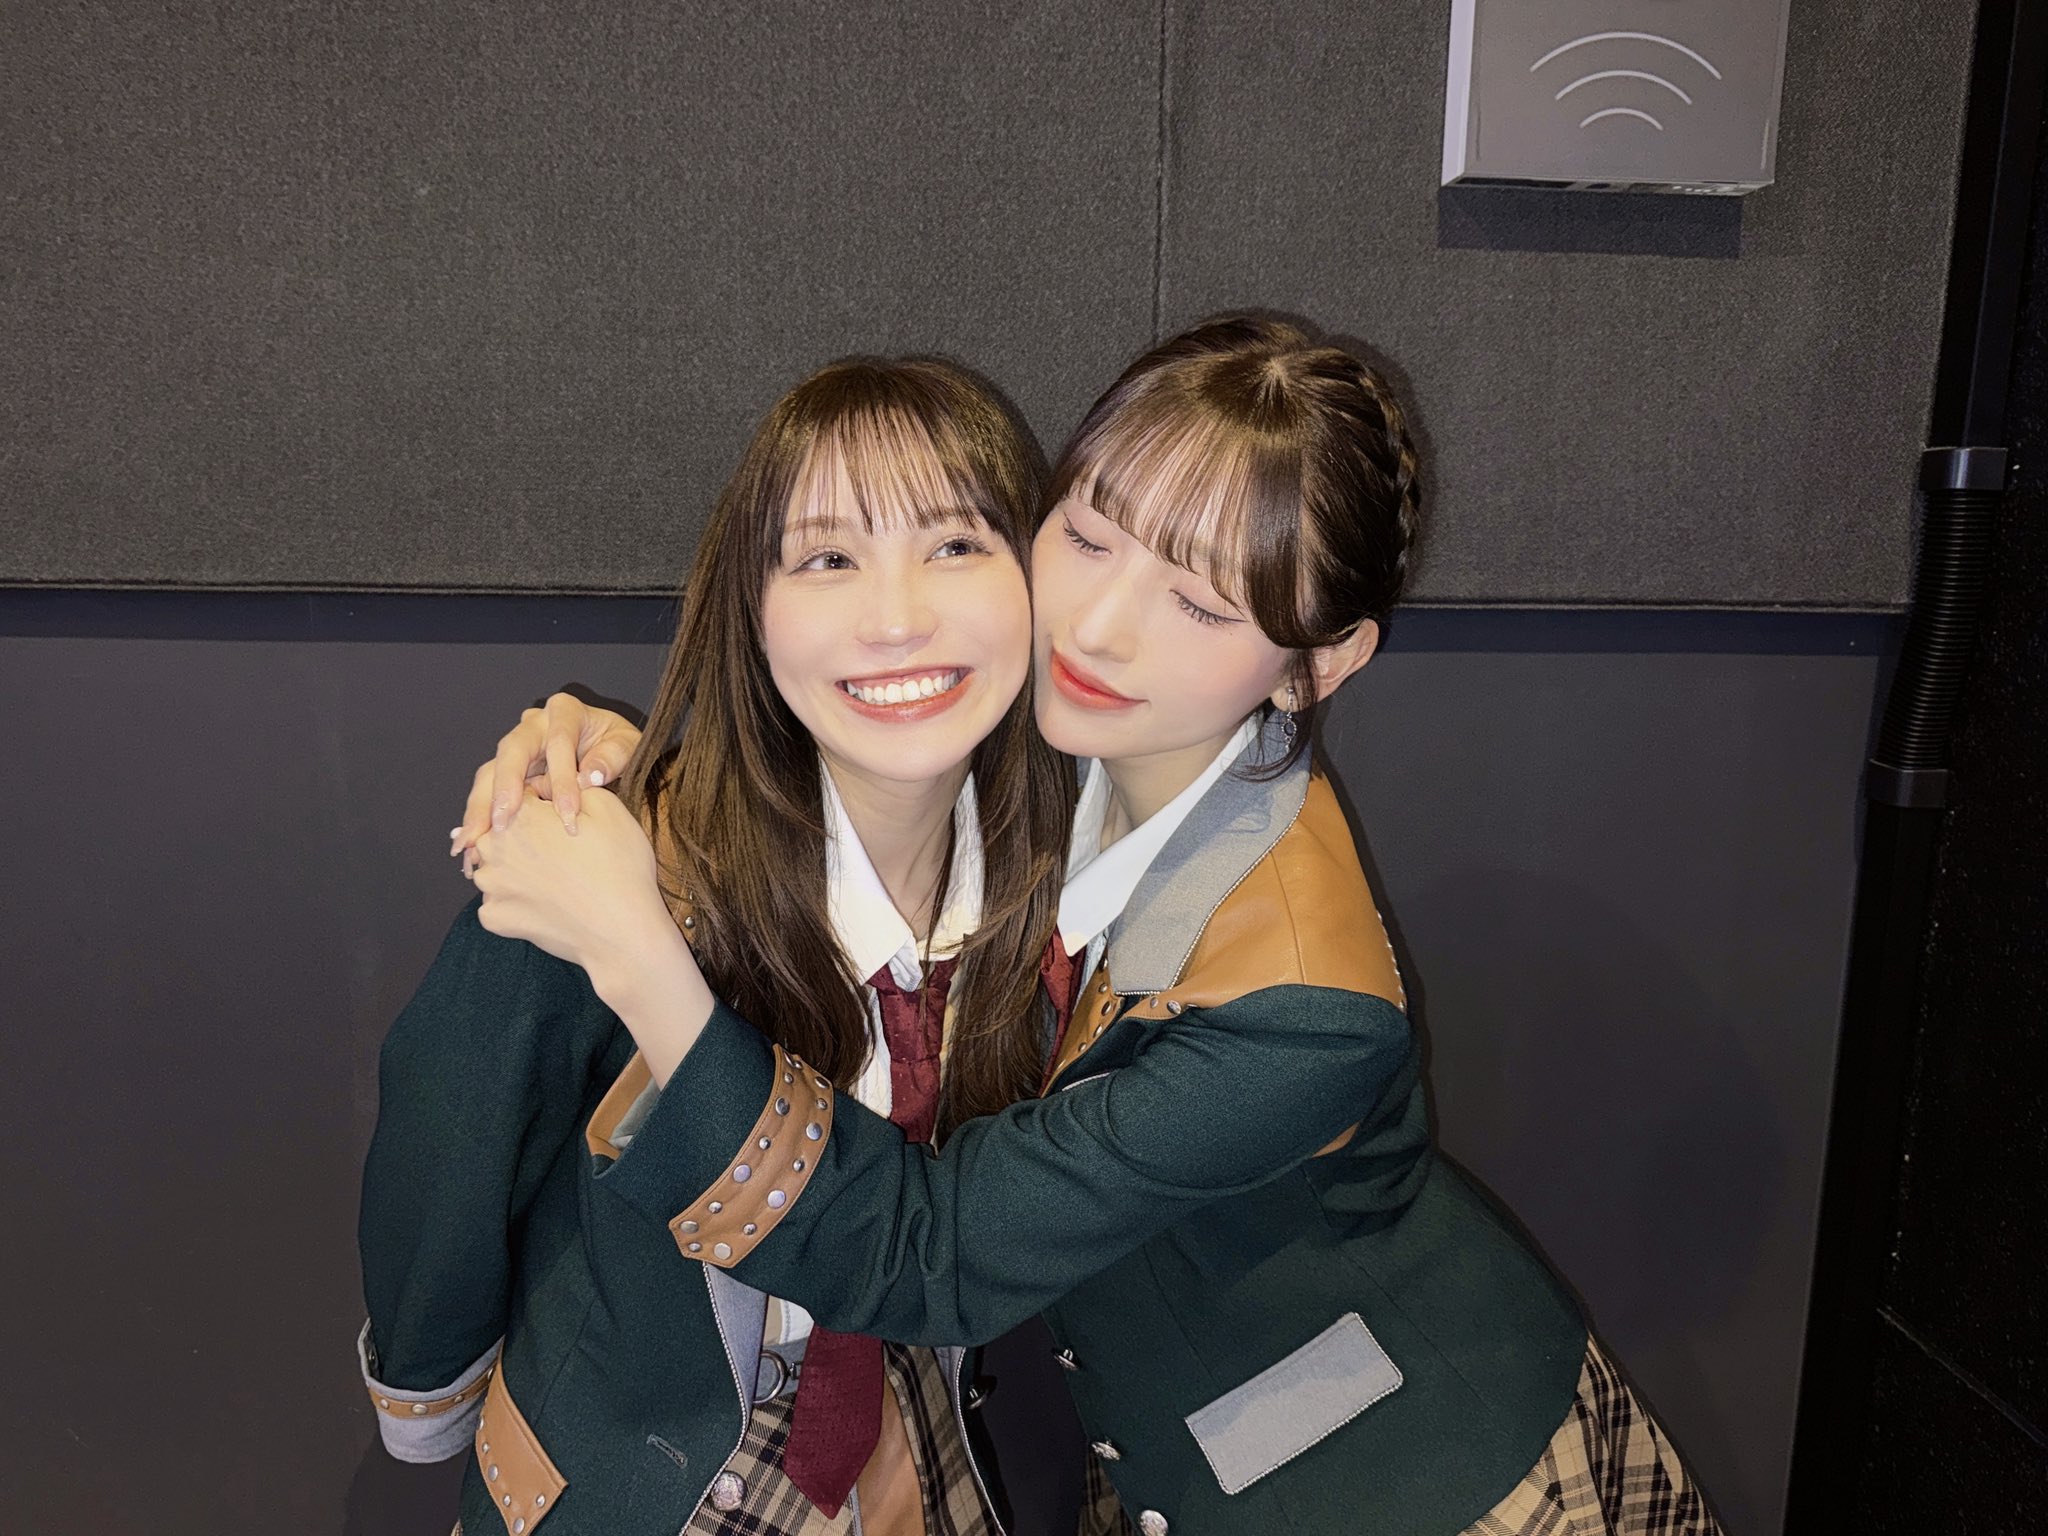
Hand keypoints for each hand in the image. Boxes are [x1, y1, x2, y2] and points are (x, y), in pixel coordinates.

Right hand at [451, 693, 644, 871]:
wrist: (608, 751)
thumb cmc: (617, 747)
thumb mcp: (628, 746)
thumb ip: (613, 758)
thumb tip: (590, 776)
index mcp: (565, 710)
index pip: (559, 742)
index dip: (562, 779)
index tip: (568, 815)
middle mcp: (533, 725)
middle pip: (511, 752)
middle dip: (503, 789)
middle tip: (501, 824)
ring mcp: (516, 748)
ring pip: (490, 772)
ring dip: (480, 808)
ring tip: (471, 842)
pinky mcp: (507, 771)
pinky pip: (487, 792)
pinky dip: (479, 818)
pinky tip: (470, 845)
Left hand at [472, 785, 713, 1084]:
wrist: (622, 930)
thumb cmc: (619, 865)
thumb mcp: (607, 805)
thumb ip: (570, 784)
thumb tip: (552, 785)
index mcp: (517, 813)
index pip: (523, 794)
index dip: (548, 802)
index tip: (568, 819)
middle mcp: (492, 847)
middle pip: (503, 829)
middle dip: (525, 833)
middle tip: (561, 849)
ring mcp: (489, 887)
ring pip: (497, 866)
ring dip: (515, 867)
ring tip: (553, 877)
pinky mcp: (494, 919)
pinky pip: (498, 901)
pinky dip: (515, 901)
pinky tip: (544, 902)